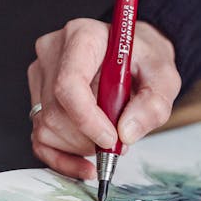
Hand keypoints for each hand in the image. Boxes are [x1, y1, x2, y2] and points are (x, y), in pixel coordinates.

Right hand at [28, 18, 180, 177]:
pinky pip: (39, 139)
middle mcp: (54, 51)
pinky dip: (62, 159)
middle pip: (57, 111)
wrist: (134, 57)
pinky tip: (85, 164)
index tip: (111, 139)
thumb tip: (126, 133)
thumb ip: (153, 104)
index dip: (88, 120)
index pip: (69, 84)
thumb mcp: (164, 77)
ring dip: (81, 146)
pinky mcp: (37, 98)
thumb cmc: (144, 61)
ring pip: (47, 127)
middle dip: (90, 138)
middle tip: (119, 139)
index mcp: (82, 36)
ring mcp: (40, 75)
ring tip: (108, 135)